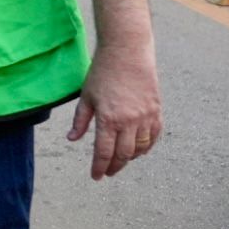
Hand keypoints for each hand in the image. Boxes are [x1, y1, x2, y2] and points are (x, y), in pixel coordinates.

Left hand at [66, 42, 161, 179]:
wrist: (127, 52)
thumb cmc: (102, 72)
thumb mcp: (86, 96)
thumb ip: (80, 120)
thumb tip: (72, 139)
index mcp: (108, 119)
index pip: (104, 152)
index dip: (99, 167)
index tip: (96, 177)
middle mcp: (129, 121)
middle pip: (123, 154)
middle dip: (115, 167)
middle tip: (108, 173)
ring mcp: (145, 116)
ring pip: (141, 148)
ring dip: (131, 158)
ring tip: (121, 161)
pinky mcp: (156, 110)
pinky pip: (154, 135)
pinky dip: (148, 146)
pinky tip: (140, 150)